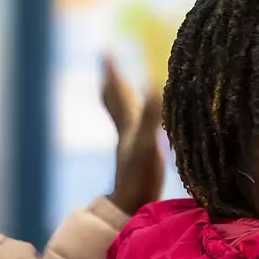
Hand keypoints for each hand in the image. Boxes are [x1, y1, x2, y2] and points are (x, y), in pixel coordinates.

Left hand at [103, 55, 165, 215]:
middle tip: (109, 63)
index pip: (116, 92)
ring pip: (124, 114)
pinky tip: (146, 121)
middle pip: (114, 101)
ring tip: (126, 86)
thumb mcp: (148, 143)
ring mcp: (132, 144)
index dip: (111, 72)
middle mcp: (126, 131)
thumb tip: (153, 81)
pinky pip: (138, 127)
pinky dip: (141, 117)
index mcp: (127, 124)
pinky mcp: (141, 156)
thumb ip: (151, 114)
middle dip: (113, 81)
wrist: (132, 207)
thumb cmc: (140, 177)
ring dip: (124, 97)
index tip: (105, 51)